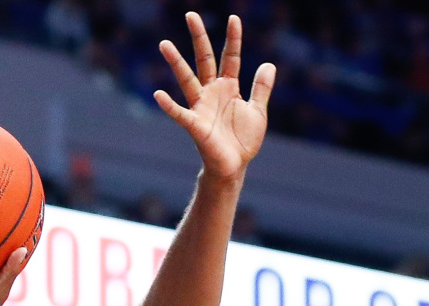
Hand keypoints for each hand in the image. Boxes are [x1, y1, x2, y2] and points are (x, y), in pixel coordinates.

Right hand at [154, 13, 275, 178]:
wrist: (234, 166)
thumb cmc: (243, 140)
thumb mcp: (258, 111)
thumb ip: (261, 88)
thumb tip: (269, 63)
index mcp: (228, 87)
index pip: (230, 57)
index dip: (233, 38)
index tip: (234, 18)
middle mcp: (212, 92)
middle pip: (204, 59)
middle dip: (198, 38)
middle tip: (191, 15)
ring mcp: (201, 107)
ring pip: (187, 80)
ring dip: (176, 63)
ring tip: (164, 44)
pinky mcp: (195, 125)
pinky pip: (180, 113)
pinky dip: (169, 105)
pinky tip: (159, 95)